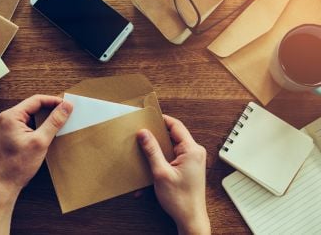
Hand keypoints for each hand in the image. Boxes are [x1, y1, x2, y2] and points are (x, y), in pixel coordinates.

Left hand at [0, 95, 72, 234]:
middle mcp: (9, 118)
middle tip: (67, 112)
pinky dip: (43, 125)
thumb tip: (66, 106)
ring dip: (48, 117)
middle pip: (35, 106)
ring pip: (34, 115)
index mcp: (11, 116)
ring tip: (62, 120)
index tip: (68, 105)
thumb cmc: (18, 165)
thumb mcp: (40, 141)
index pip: (36, 100)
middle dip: (52, 108)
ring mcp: (11, 126)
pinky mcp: (15, 133)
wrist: (6, 183)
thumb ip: (54, 122)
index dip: (54, 101)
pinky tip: (52, 130)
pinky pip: (32, 123)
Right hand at [137, 115, 209, 234]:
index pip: (176, 126)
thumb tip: (144, 133)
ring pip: (171, 148)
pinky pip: (173, 158)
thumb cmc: (180, 200)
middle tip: (142, 136)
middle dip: (156, 137)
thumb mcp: (161, 173)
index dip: (161, 120)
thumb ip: (152, 151)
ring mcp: (192, 160)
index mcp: (192, 150)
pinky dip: (161, 161)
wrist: (190, 218)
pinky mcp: (188, 168)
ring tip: (144, 154)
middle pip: (173, 136)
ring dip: (157, 151)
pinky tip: (151, 168)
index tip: (149, 117)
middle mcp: (195, 153)